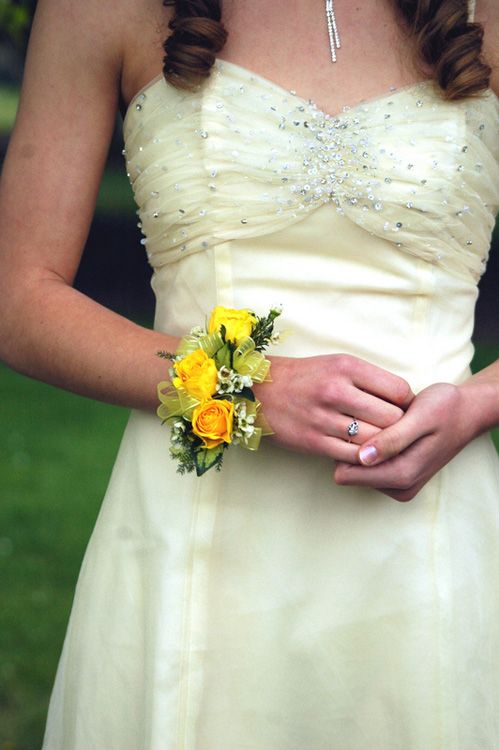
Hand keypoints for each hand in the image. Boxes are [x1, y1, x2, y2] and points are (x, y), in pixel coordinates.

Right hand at [254, 353, 413, 462]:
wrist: (259, 391)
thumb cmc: (306, 377)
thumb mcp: (337, 364)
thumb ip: (370, 379)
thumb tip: (405, 402)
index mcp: (347, 367)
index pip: (399, 390)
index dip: (407, 404)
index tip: (403, 410)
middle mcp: (336, 391)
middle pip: (391, 418)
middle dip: (398, 427)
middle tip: (395, 431)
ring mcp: (324, 418)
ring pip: (374, 440)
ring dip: (382, 446)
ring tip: (380, 444)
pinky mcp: (313, 441)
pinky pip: (352, 456)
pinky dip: (362, 458)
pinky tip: (362, 453)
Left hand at [334, 382, 479, 500]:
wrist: (467, 413)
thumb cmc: (445, 408)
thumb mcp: (420, 417)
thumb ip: (392, 439)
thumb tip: (363, 457)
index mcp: (402, 474)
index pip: (346, 472)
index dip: (344, 447)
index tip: (355, 423)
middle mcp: (399, 486)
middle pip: (348, 473)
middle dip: (353, 447)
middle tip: (369, 419)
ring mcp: (399, 485)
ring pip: (355, 470)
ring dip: (362, 447)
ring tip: (382, 425)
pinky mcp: (398, 479)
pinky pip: (367, 468)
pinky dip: (371, 449)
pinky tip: (385, 432)